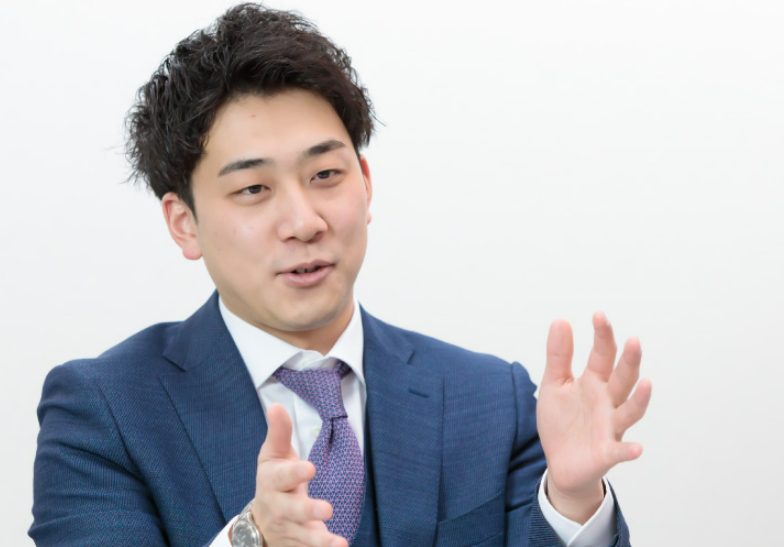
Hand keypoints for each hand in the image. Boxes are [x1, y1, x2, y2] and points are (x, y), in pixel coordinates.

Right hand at [252, 404, 347, 546]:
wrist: (261, 523)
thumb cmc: (273, 481)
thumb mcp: (273, 455)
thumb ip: (279, 433)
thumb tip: (276, 405)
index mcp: (273, 482)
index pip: (282, 477)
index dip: (295, 473)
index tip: (310, 468)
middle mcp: (280, 507)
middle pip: (292, 511)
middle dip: (307, 510)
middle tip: (327, 508)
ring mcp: (291, 529)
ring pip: (304, 536)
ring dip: (319, 540)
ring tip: (337, 543)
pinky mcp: (301, 543)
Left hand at [536, 313, 651, 522]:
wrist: (560, 461)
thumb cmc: (562, 420)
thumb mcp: (554, 384)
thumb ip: (559, 355)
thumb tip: (560, 319)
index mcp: (594, 382)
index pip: (602, 354)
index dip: (602, 336)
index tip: (599, 315)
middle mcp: (608, 401)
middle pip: (622, 378)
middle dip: (629, 360)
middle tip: (633, 340)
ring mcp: (610, 426)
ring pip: (630, 410)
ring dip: (640, 398)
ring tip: (647, 382)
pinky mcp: (607, 452)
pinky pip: (621, 451)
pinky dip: (629, 450)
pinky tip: (637, 448)